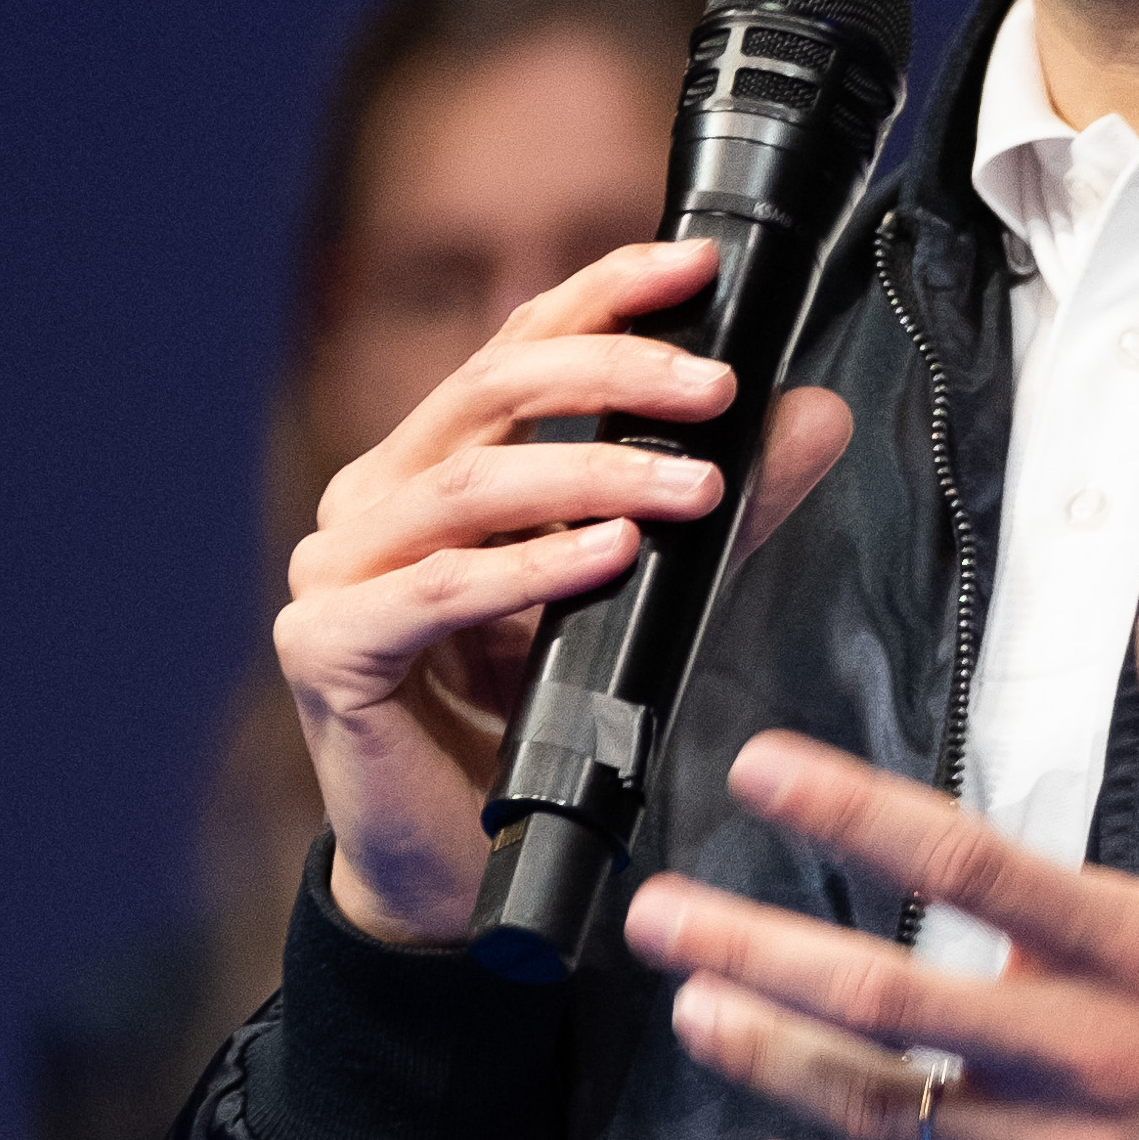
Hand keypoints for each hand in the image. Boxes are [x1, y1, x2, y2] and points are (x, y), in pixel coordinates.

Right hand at [280, 237, 852, 945]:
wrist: (457, 873)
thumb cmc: (532, 724)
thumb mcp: (637, 596)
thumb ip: (714, 508)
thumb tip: (813, 416)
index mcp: (430, 465)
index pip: (516, 347)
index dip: (603, 294)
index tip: (696, 266)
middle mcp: (371, 500)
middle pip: (490, 391)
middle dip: (614, 373)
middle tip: (718, 390)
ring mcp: (334, 571)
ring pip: (470, 485)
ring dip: (592, 473)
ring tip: (694, 485)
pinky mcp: (325, 648)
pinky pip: (438, 591)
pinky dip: (530, 569)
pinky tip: (610, 557)